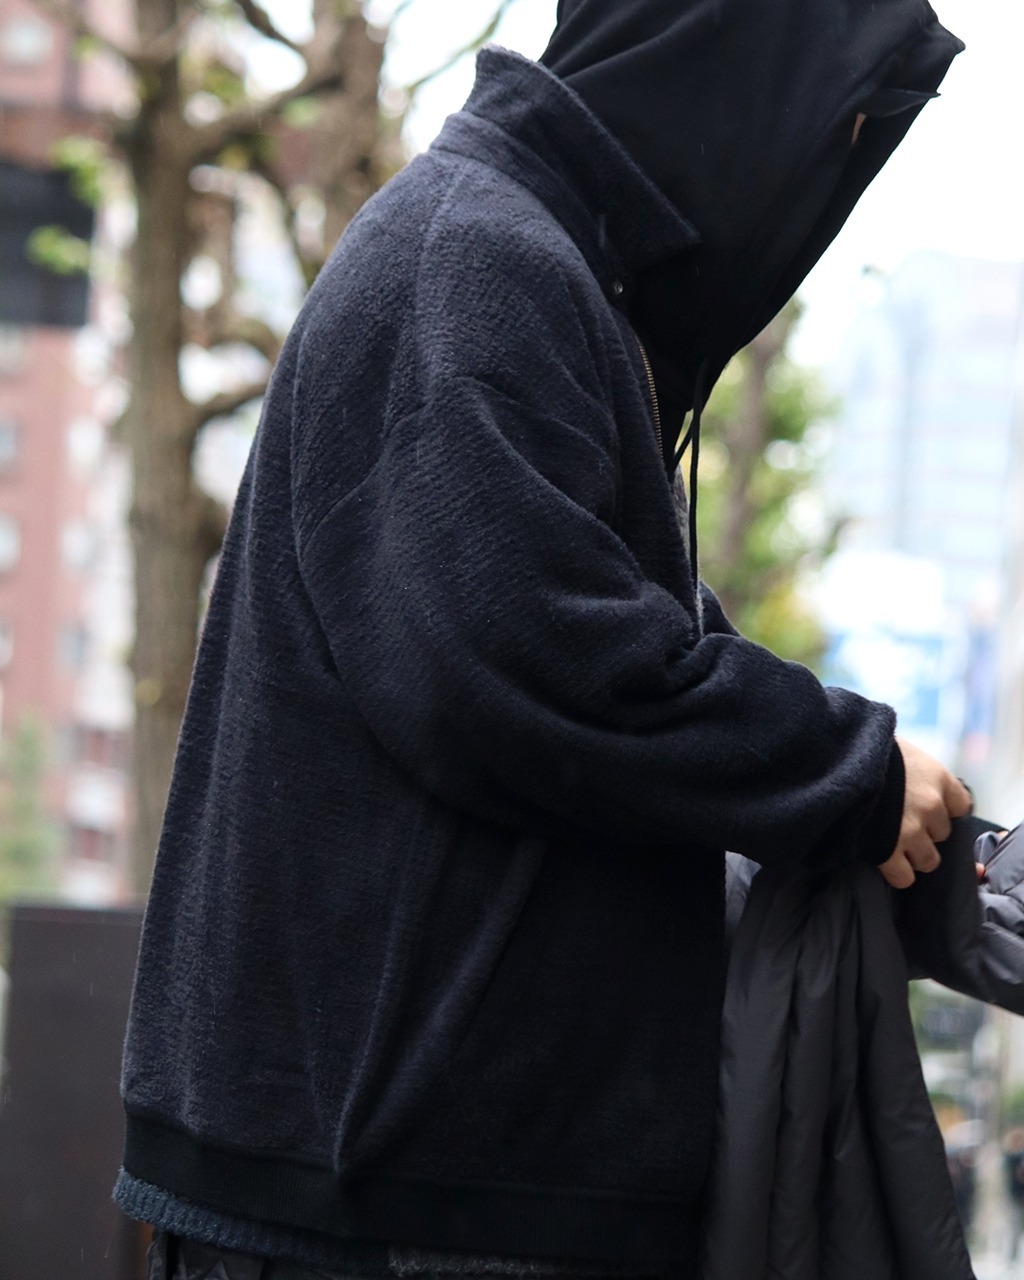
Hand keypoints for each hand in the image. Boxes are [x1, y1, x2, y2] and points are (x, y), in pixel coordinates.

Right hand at [877, 738, 972, 889]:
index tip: (929, 807)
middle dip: (925, 831)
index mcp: (937, 778)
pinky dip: (897, 874)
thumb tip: (913, 778)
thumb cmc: (865, 751)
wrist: (835, 761)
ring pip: (928, 860)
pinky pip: (904, 878)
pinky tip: (885, 862)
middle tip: (903, 821)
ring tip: (894, 845)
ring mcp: (911, 832)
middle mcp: (931, 807)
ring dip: (914, 855)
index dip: (944, 809)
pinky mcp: (888, 852)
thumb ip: (915, 769)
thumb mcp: (899, 750)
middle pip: (942, 834)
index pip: (961, 805)